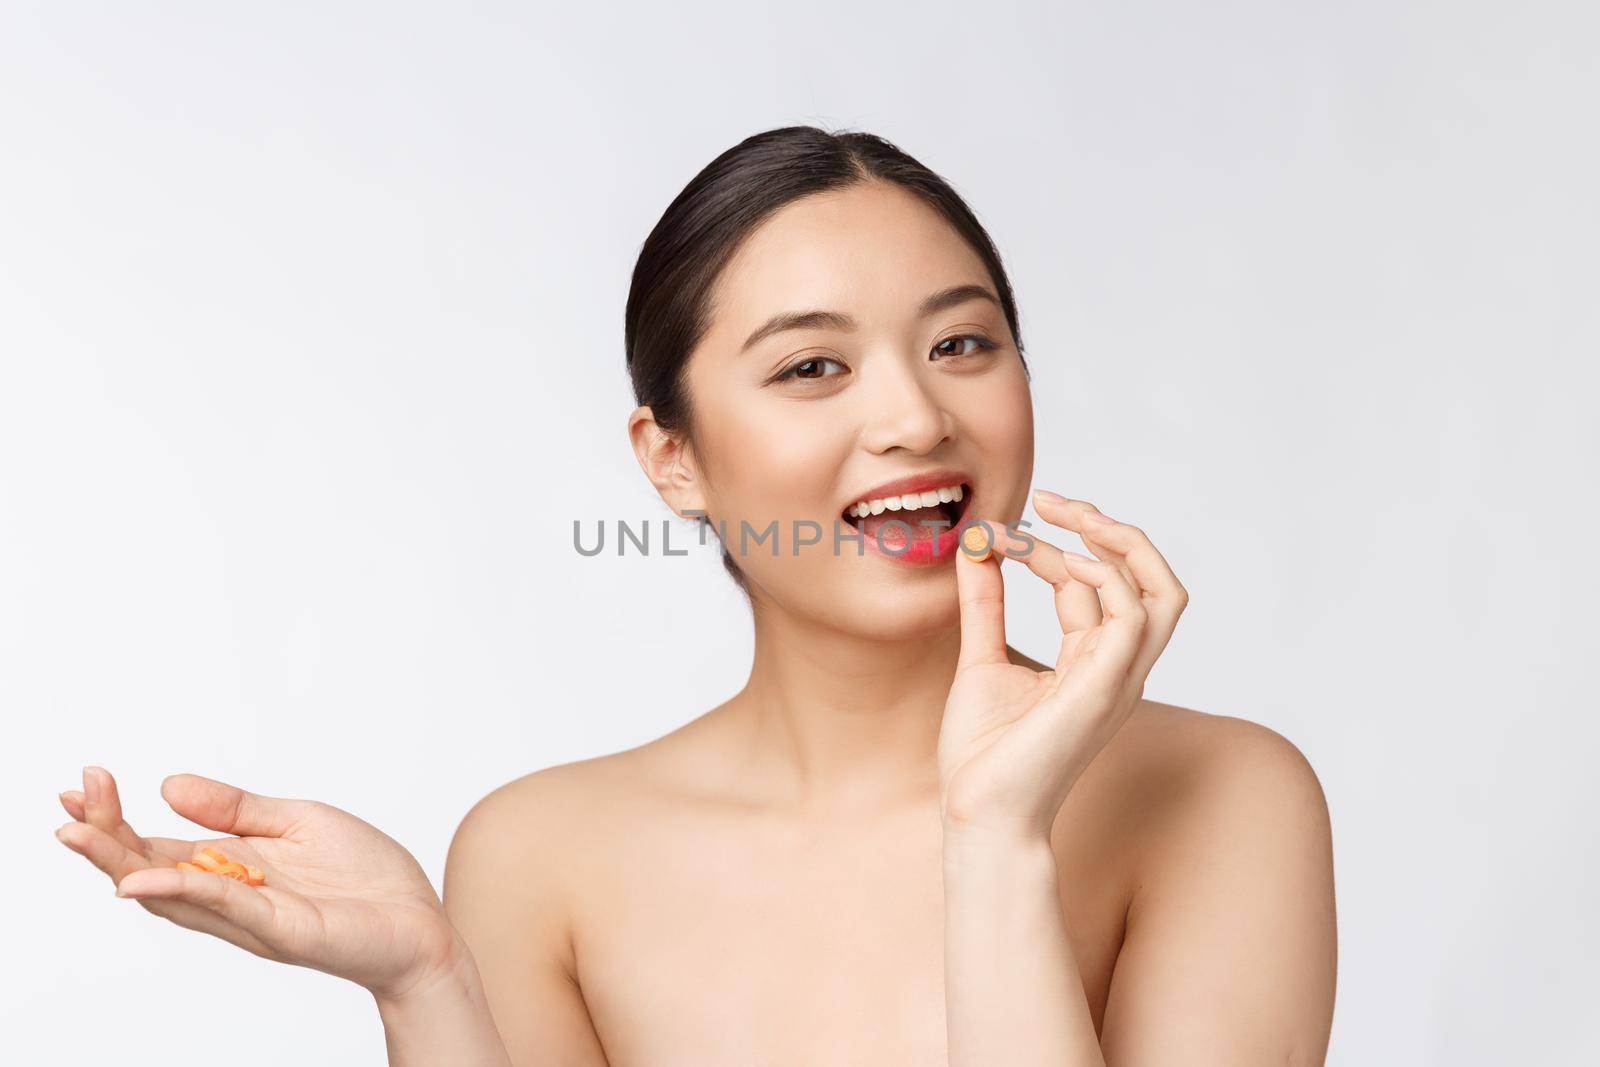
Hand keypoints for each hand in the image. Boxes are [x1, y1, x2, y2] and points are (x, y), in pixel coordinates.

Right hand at [54, 767, 466, 1000]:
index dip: (117, 819)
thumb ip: (236, 808)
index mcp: (232, 866)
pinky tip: (141, 879)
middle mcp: (230, 895)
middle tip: (71, 799)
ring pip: (171, 893)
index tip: (85, 782)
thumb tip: (168, 785)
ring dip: (121, 863)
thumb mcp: (299, 821)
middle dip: (105, 836)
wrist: (422, 922)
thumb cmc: (365, 877)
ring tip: (78, 835)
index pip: (158, 846)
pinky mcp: (281, 929)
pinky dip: (180, 892)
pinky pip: (223, 906)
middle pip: (148, 870)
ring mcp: (250, 916)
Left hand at [938, 494, 1188, 839]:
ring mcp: (1120, 679)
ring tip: (1056, 519)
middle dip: (1113, 530)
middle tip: (1054, 501)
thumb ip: (984, 604)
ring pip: (1162, 592)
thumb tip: (976, 548)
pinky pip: (1132, 615)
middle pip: (1155, 581)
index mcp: (1095, 663)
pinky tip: (1056, 563)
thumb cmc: (983, 756)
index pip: (1102, 585)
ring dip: (1112, 542)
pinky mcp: (1106, 687)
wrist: (979, 813)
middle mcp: (1119, 668)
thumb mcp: (981, 660)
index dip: (1059, 547)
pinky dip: (1103, 577)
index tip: (1001, 533)